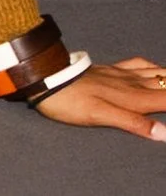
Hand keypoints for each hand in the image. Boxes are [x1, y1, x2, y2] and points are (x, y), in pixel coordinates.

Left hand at [35, 56, 165, 138]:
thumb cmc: (70, 101)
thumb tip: (165, 133)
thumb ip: (134, 123)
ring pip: (157, 72)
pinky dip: (153, 66)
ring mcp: (121, 74)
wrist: (44, 77)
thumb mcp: (101, 117)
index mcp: (134, 97)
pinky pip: (138, 64)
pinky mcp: (109, 69)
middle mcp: (132, 83)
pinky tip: (155, 68)